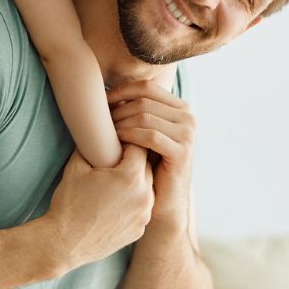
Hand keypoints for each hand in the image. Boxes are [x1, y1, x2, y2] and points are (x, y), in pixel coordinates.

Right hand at [46, 145, 153, 268]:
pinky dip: (133, 201)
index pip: (139, 147)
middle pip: (147, 166)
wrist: (63, 243)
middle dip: (134, 160)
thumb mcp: (76, 166)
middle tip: (114, 160)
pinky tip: (115, 202)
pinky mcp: (139, 230)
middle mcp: (144, 196)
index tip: (115, 143)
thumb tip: (95, 132)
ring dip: (136, 181)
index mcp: (131, 177)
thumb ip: (90, 145)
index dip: (127, 142)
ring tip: (114, 182)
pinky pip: (143, 207)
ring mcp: (144, 216)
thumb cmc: (69, 203)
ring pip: (148, 187)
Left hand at [107, 80, 196, 223]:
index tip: (100, 103)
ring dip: (120, 123)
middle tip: (100, 123)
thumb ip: (135, 109)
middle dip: (118, 110)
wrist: (163, 202)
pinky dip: (129, 136)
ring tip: (106, 134)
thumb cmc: (147, 164)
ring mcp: (188, 134)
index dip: (120, 92)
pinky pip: (150, 135)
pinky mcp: (183, 152)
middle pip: (144, 100)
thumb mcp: (143, 131)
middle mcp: (188, 117)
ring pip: (145, 116)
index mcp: (180, 107)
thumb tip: (104, 87)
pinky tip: (117, 143)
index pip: (146, 87)